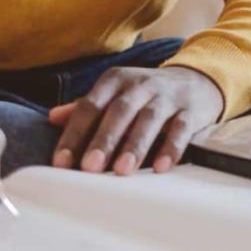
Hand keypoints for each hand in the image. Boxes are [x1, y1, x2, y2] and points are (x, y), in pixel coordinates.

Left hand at [47, 66, 224, 174]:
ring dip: (135, 144)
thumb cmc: (147, 94)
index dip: (74, 134)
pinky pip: (181, 128)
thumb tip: (52, 118)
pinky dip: (171, 147)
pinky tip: (161, 167)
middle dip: (103, 139)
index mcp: (116, 80)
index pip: (90, 106)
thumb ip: (87, 107)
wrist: (197, 79)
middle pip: (119, 111)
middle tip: (89, 167)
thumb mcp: (116, 93)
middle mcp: (141, 84)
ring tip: (122, 170)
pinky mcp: (191, 110)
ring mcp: (167, 96)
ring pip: (150, 118)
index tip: (61, 161)